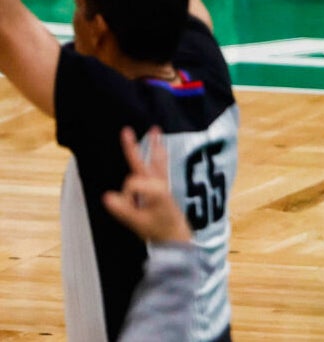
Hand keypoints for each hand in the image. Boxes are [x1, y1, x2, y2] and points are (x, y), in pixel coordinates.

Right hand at [99, 128, 192, 244]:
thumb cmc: (157, 230)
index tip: (130, 208)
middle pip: (142, 162)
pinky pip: (162, 165)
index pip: (131, 184)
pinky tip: (161, 145)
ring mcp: (162, 183)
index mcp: (154, 190)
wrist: (176, 235)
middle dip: (132, 148)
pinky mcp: (163, 185)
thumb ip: (122, 210)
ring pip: (157, 160)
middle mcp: (159, 183)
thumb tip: (105, 196)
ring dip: (155, 145)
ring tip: (155, 129)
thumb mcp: (137, 223)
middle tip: (125, 130)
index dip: (126, 196)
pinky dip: (160, 154)